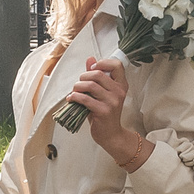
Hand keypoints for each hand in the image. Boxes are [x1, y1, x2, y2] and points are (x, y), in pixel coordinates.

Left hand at [66, 57, 153, 171]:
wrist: (110, 135)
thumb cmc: (105, 114)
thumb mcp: (102, 93)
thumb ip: (97, 76)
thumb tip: (90, 59)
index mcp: (121, 85)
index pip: (117, 65)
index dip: (102, 62)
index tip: (92, 68)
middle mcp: (119, 92)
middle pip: (98, 73)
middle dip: (83, 76)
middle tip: (78, 84)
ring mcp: (112, 101)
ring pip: (90, 85)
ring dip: (77, 86)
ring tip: (74, 92)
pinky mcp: (103, 111)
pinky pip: (85, 99)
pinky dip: (75, 97)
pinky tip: (71, 99)